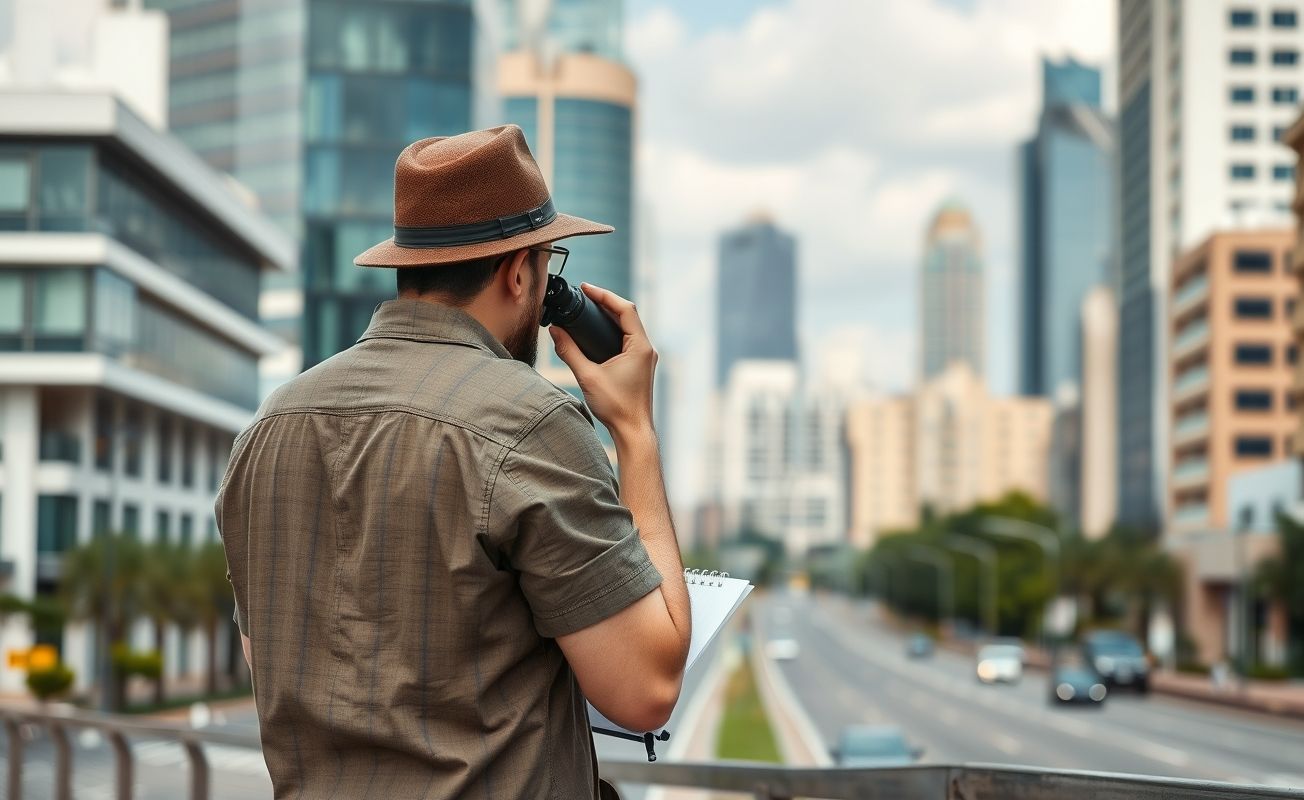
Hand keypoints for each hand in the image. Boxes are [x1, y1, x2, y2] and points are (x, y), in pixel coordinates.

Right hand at [549, 283, 656, 438]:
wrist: (632, 431)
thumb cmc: (616, 407)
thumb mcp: (587, 377)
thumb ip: (569, 352)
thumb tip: (555, 332)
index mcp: (640, 346)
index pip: (625, 309)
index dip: (605, 295)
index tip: (586, 289)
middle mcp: (646, 349)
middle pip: (628, 314)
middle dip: (606, 302)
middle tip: (585, 295)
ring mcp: (644, 357)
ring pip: (629, 326)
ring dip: (611, 315)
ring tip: (590, 308)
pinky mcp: (639, 365)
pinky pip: (628, 338)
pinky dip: (613, 330)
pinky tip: (598, 331)